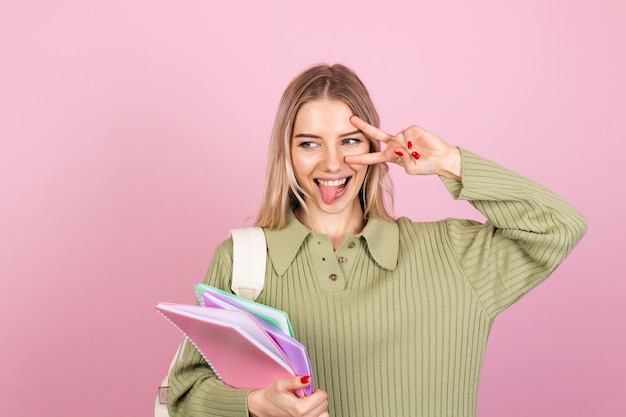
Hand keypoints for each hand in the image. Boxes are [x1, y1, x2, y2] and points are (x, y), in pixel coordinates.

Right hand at [248, 376, 328, 416]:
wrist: (263, 408)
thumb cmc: (271, 396)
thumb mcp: (281, 384)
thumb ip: (296, 381)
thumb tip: (308, 379)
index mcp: (300, 408)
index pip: (322, 397)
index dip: (316, 390)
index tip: (307, 390)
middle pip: (324, 405)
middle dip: (317, 398)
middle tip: (304, 396)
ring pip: (324, 414)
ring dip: (318, 407)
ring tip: (307, 403)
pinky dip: (316, 414)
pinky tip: (307, 410)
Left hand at [346, 116, 461, 179]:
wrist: (442, 160)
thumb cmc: (426, 166)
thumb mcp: (411, 169)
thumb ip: (402, 161)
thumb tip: (398, 148)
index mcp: (391, 155)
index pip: (373, 157)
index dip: (360, 158)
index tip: (347, 158)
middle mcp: (395, 144)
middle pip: (376, 135)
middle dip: (364, 127)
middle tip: (351, 120)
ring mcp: (403, 136)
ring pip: (396, 138)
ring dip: (404, 148)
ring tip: (415, 154)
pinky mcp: (413, 130)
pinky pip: (406, 133)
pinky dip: (409, 140)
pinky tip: (415, 146)